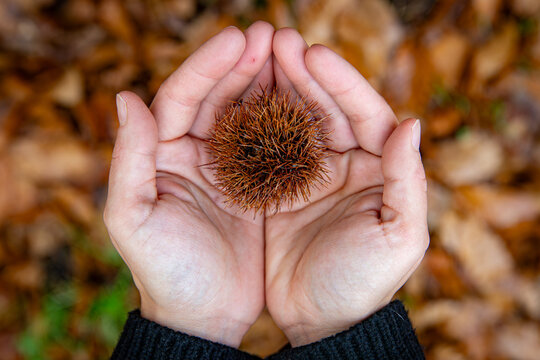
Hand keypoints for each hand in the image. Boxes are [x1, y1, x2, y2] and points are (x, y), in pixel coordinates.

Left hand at [103, 22, 274, 346]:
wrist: (205, 317)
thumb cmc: (167, 273)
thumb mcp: (134, 219)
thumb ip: (128, 160)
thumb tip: (126, 97)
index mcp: (162, 155)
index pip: (182, 97)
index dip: (209, 67)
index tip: (239, 39)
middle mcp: (194, 154)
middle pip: (219, 97)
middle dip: (244, 64)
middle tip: (273, 34)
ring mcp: (229, 168)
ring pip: (250, 115)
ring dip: (270, 84)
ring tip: (293, 54)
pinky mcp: (258, 186)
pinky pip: (275, 144)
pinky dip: (289, 121)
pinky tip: (307, 100)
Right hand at [265, 29, 428, 345]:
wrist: (320, 322)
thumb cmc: (362, 284)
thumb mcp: (399, 239)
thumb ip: (407, 182)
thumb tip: (411, 122)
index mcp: (376, 170)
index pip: (363, 113)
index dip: (340, 82)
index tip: (312, 54)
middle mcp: (343, 165)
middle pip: (323, 108)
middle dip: (301, 73)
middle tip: (276, 40)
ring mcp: (307, 175)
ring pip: (290, 121)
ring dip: (274, 88)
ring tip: (254, 55)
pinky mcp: (276, 189)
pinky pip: (262, 147)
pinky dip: (250, 122)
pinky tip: (235, 98)